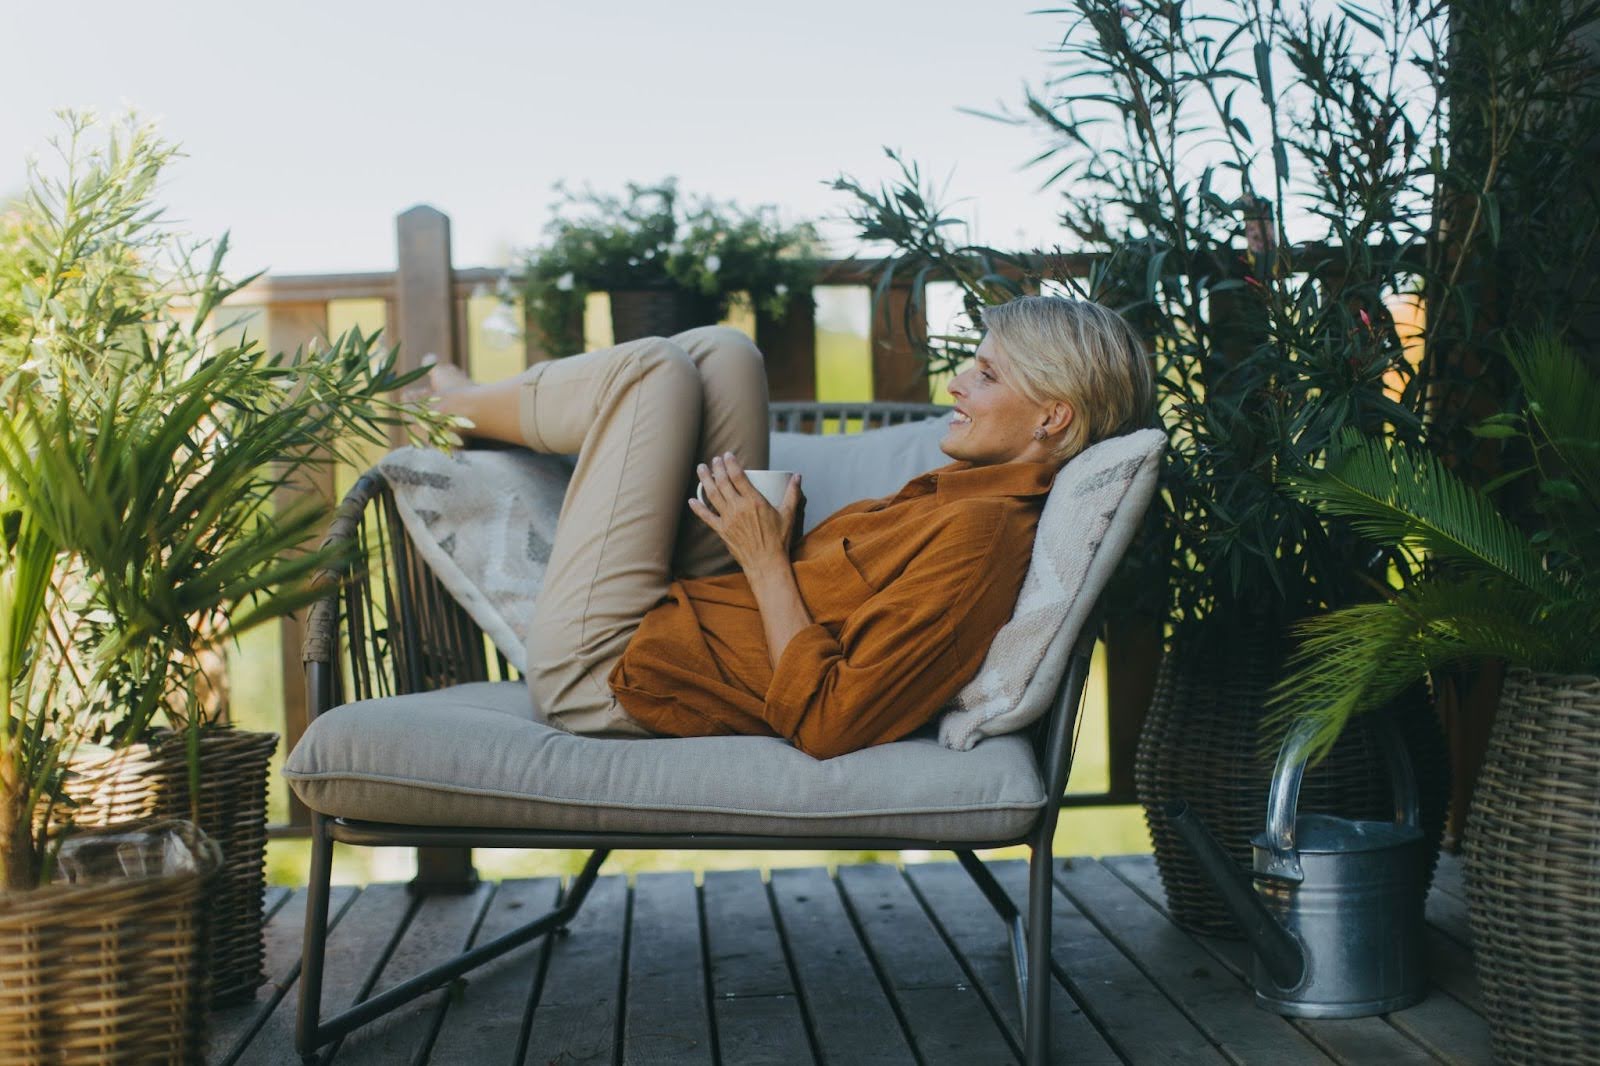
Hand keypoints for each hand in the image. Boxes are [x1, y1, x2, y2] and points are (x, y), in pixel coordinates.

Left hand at [688, 452, 802, 572]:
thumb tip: (798, 476)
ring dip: (705, 480)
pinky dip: (698, 508)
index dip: (731, 463)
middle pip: (723, 482)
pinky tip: (692, 500)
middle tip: (715, 460)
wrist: (766, 563)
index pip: (738, 476)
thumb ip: (792, 493)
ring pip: (712, 495)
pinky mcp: (722, 531)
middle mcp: (739, 508)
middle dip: (717, 468)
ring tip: (701, 469)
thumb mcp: (788, 514)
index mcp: (754, 501)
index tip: (727, 455)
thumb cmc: (779, 540)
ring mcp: (728, 519)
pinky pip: (706, 517)